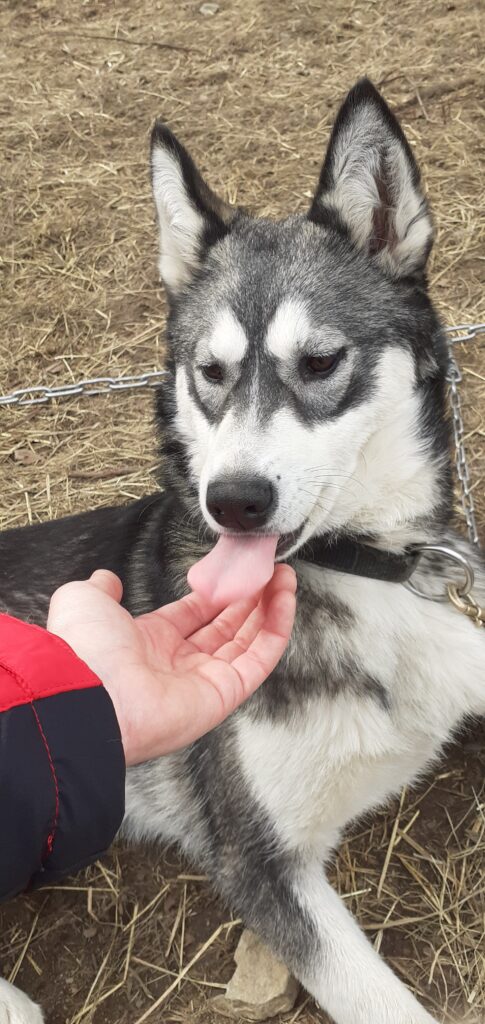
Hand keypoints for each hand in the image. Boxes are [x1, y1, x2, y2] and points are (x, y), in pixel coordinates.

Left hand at [47, 566, 295, 764]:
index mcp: (149, 643)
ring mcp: (205, 680)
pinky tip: (285, 598)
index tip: (237, 571)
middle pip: (227, 628)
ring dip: (270, 608)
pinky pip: (260, 658)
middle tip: (269, 572)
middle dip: (250, 598)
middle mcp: (178, 664)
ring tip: (284, 578)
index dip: (219, 593)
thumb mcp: (85, 601)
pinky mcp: (226, 693)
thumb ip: (101, 588)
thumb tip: (106, 579)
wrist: (91, 693)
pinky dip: (278, 627)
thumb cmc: (85, 650)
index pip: (194, 615)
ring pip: (249, 641)